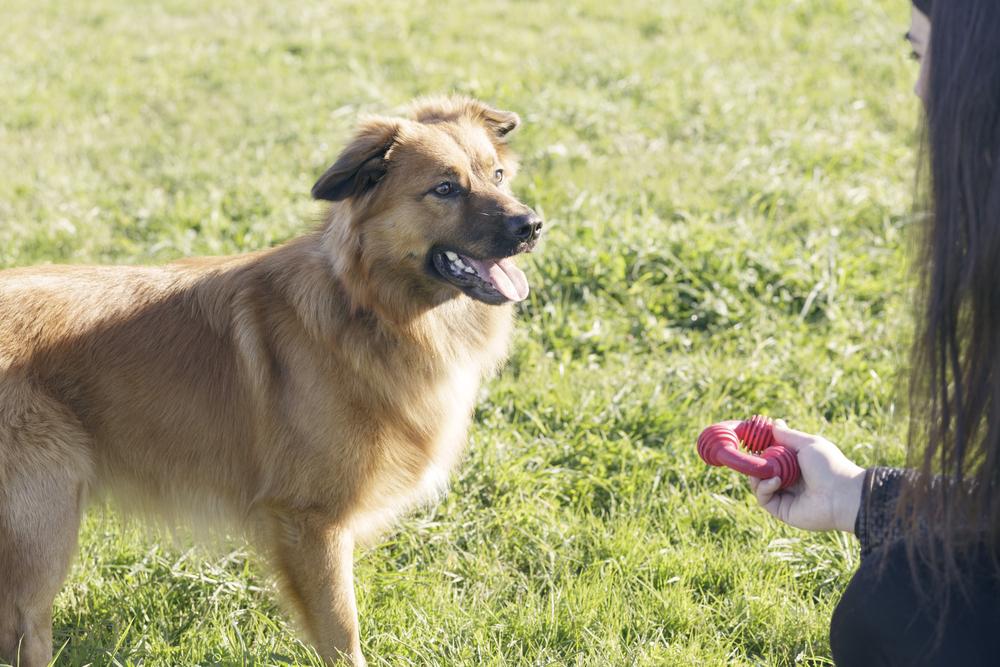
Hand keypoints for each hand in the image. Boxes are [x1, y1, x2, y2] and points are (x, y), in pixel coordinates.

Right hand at [748, 421, 864, 532]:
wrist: (842, 495)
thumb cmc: (829, 466)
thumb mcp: (808, 444)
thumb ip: (788, 435)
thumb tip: (774, 423)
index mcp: (796, 464)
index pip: (771, 456)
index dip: (760, 449)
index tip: (749, 441)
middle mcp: (788, 479)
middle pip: (761, 470)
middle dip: (755, 463)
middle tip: (751, 456)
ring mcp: (784, 495)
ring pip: (758, 484)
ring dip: (757, 475)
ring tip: (767, 471)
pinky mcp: (781, 510)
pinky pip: (763, 498)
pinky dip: (764, 488)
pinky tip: (776, 482)